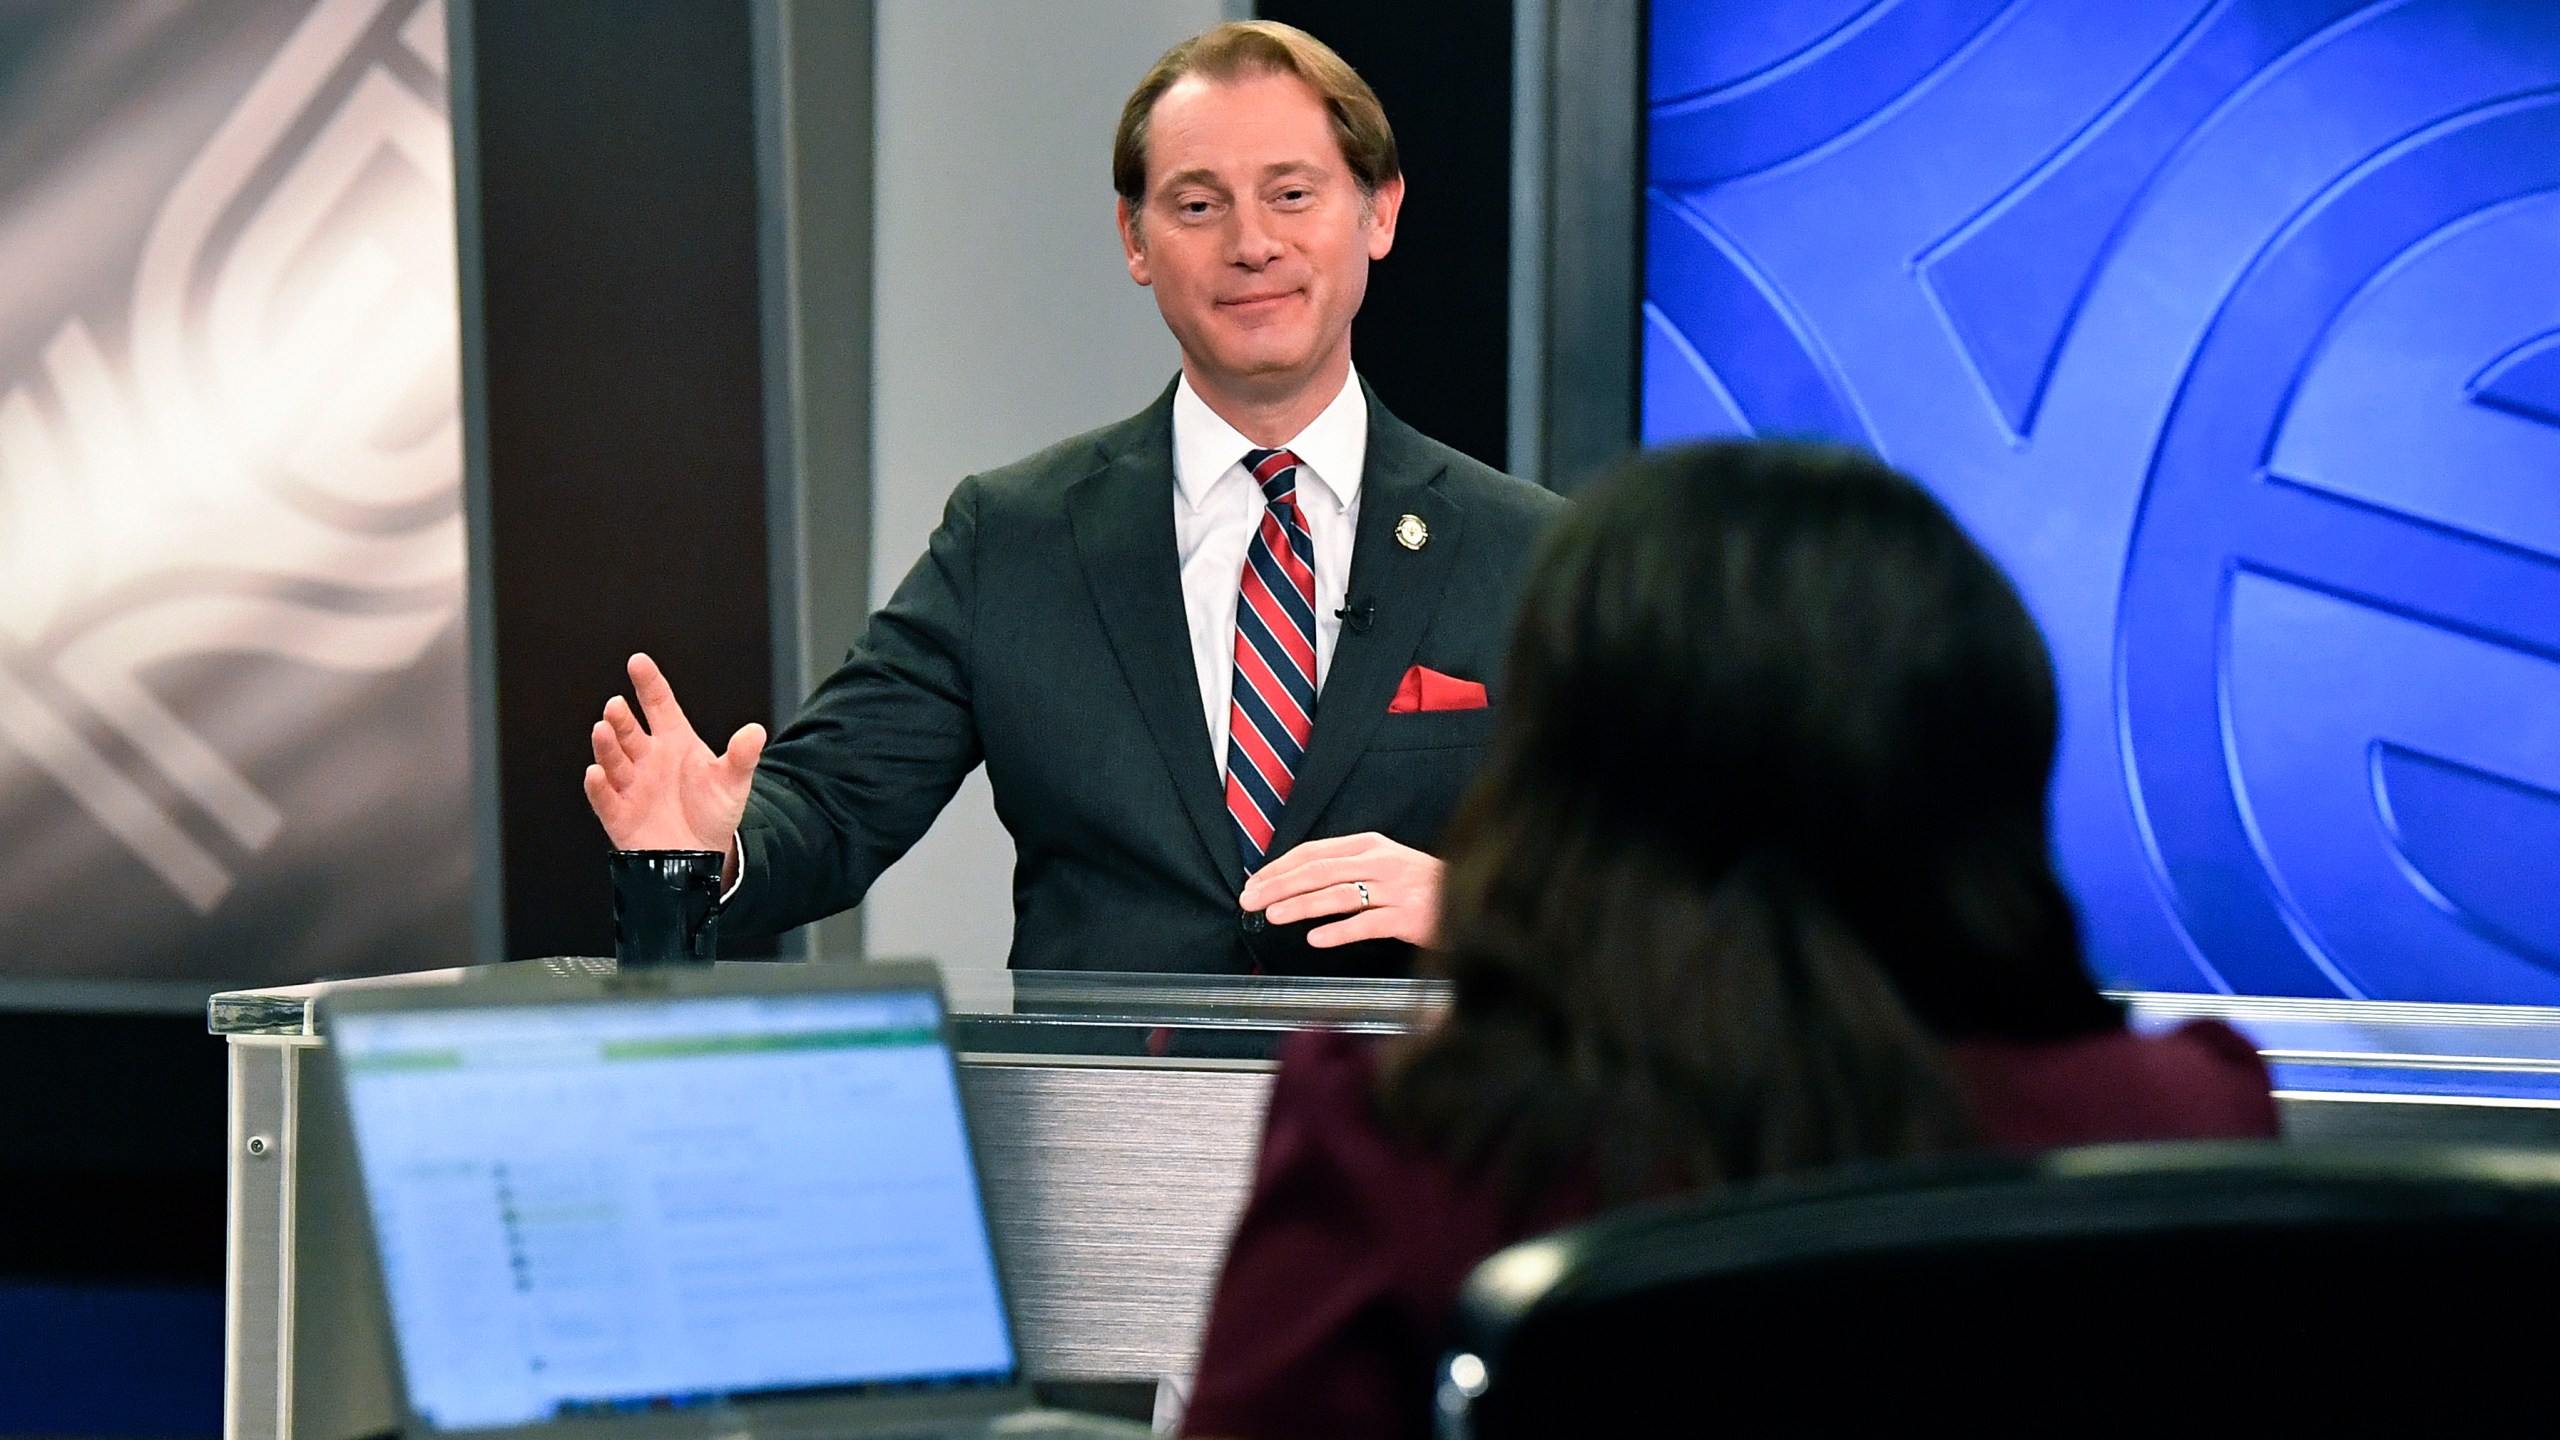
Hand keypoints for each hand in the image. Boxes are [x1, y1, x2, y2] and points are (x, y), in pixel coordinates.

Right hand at [583, 653, 766, 855]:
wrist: (702, 856)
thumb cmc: (713, 811)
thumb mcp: (733, 782)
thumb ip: (742, 757)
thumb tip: (756, 732)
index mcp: (674, 740)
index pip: (658, 704)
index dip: (648, 683)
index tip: (638, 662)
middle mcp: (647, 757)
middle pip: (629, 730)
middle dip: (620, 717)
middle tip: (616, 705)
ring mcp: (631, 784)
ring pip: (613, 759)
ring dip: (606, 744)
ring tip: (603, 729)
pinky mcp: (619, 813)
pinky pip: (604, 797)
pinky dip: (599, 786)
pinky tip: (595, 773)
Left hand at [1239, 832, 1442, 947]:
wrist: (1476, 896)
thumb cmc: (1423, 887)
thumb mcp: (1386, 864)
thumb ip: (1349, 868)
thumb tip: (1300, 881)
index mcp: (1370, 845)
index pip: (1314, 851)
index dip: (1280, 866)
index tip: (1255, 881)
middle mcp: (1381, 862)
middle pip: (1319, 870)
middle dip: (1280, 884)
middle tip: (1251, 899)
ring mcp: (1396, 889)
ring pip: (1338, 894)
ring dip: (1301, 905)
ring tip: (1274, 915)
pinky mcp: (1409, 917)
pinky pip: (1367, 923)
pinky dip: (1339, 931)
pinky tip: (1316, 939)